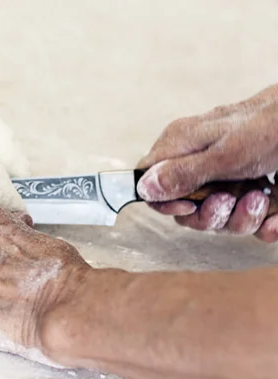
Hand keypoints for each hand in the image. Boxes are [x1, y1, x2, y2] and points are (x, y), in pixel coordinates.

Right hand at [137, 83, 277, 241]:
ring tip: (261, 198)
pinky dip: (263, 222)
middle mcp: (199, 162)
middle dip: (210, 215)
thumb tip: (142, 188)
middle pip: (185, 208)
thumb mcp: (224, 155)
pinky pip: (247, 219)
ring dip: (242, 219)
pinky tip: (274, 216)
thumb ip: (181, 173)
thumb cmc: (271, 128)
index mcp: (182, 145)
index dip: (165, 201)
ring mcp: (225, 177)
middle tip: (229, 200)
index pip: (150, 182)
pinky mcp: (250, 188)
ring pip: (218, 217)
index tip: (188, 206)